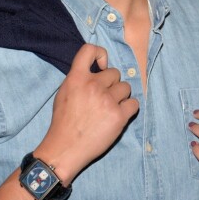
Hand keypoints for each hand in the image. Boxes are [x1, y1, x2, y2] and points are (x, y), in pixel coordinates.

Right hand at [34, 44, 138, 182]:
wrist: (65, 149)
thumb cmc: (64, 122)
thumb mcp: (65, 92)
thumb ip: (80, 78)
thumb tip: (99, 69)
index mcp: (76, 78)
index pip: (89, 50)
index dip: (100, 53)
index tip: (102, 65)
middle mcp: (93, 86)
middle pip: (115, 73)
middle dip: (111, 84)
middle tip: (102, 99)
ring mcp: (107, 100)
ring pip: (126, 88)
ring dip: (120, 97)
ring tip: (109, 109)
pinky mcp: (119, 116)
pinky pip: (134, 103)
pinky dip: (129, 109)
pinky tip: (118, 116)